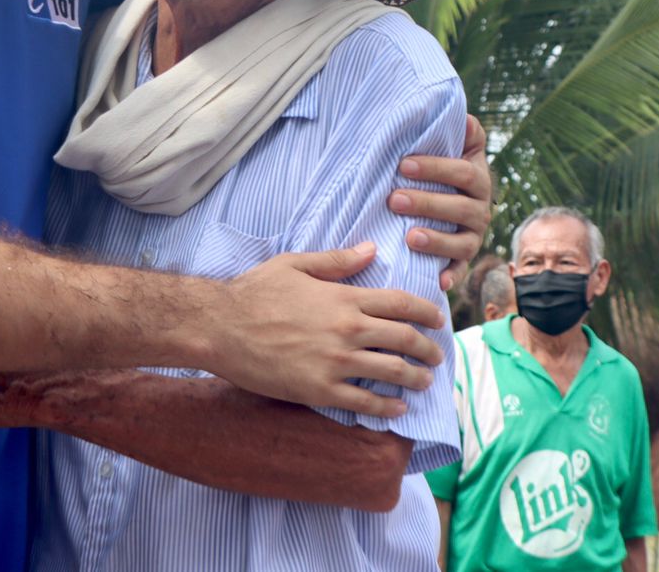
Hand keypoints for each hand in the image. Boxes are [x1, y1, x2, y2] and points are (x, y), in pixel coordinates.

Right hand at [208, 243, 445, 417]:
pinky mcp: (319, 390)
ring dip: (416, 378)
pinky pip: (364, 402)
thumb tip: (372, 250)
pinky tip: (398, 408)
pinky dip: (387, 406)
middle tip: (437, 356)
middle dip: (428, 348)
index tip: (438, 320)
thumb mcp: (296, 265)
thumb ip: (337, 260)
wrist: (220, 327)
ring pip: (392, 372)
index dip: (427, 312)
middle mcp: (347, 330)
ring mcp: (335, 362)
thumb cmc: (254, 292)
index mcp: (344, 298)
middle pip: (404, 339)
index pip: (401, 304)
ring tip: (425, 382)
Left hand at [393, 114, 492, 289]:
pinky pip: (460, 270)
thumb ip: (460, 129)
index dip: (435, 168)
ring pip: (462, 241)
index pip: (461, 172)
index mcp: (477, 177)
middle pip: (460, 207)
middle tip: (393, 199)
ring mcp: (473, 235)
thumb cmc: (439, 165)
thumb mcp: (453, 143)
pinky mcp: (463, 258)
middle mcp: (480, 208)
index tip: (403, 164)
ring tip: (409, 237)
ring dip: (437, 240)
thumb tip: (463, 115)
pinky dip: (451, 276)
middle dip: (426, 203)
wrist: (447, 194)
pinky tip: (437, 281)